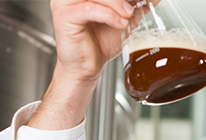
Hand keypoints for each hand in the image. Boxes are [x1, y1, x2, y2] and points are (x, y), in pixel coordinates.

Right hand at [30, 0, 132, 129]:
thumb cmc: (101, 43)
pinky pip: (89, 9)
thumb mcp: (124, 20)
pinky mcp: (63, 16)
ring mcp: (65, 3)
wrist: (87, 67)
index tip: (142, 0)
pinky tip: (120, 24)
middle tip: (135, 5)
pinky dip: (109, 15)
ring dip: (117, 3)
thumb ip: (137, 7)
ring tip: (128, 15)